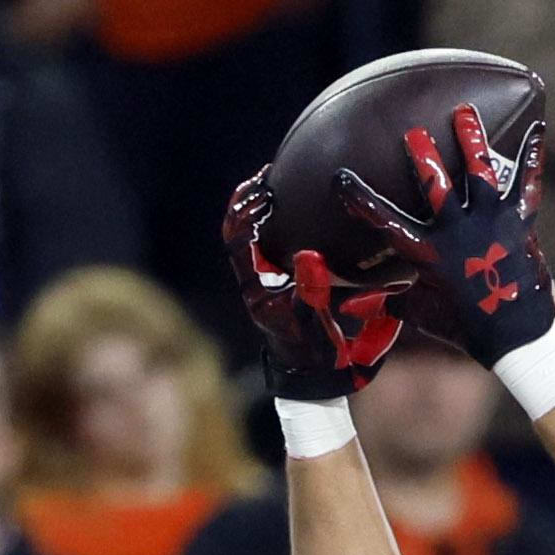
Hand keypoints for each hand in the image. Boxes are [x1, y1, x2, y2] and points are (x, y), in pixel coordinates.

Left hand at [225, 172, 403, 403]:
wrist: (317, 378)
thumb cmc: (317, 353)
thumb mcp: (317, 323)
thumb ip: (313, 291)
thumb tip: (309, 255)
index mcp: (256, 290)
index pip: (237, 240)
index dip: (245, 210)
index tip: (264, 187)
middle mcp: (255, 283)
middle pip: (237, 231)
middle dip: (247, 202)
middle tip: (267, 176)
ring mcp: (265, 283)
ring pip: (249, 237)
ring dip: (257, 210)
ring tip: (274, 183)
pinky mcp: (281, 284)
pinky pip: (270, 246)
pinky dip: (275, 224)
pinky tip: (294, 210)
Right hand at [339, 102, 554, 363]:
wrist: (521, 340)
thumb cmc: (468, 328)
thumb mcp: (422, 314)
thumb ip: (385, 303)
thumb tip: (347, 306)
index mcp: (431, 253)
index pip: (387, 221)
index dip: (362, 200)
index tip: (342, 179)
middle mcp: (461, 232)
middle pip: (437, 187)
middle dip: (423, 158)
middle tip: (414, 133)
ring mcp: (493, 224)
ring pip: (480, 173)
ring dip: (471, 141)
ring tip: (464, 112)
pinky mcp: (521, 223)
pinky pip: (528, 184)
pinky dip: (532, 156)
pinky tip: (538, 129)